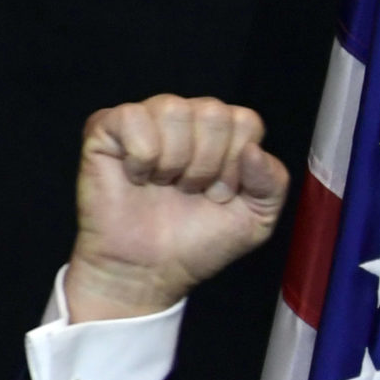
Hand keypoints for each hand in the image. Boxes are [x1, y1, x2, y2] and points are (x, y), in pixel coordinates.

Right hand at [66, 96, 287, 322]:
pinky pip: (133, 117)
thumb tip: (253, 149)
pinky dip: (142, 157)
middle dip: (207, 164)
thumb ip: (272, 182)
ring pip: (174, 109)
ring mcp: (147, 120)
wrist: (150, 270)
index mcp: (223, 134)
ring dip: (175, 161)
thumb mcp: (257, 219)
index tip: (220, 194)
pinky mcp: (106, 127)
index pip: (246, 120)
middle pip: (213, 112)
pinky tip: (137, 177)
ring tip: (165, 185)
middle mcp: (186, 119)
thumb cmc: (199, 241)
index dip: (236, 165)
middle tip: (190, 192)